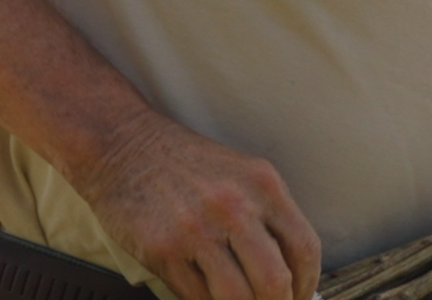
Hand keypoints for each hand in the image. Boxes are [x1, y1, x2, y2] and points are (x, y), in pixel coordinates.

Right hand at [74, 111, 322, 299]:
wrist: (124, 146)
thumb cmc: (185, 164)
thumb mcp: (240, 175)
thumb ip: (268, 217)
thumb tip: (291, 270)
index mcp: (263, 184)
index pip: (304, 248)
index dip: (307, 284)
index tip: (301, 296)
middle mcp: (235, 207)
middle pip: (275, 281)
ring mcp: (197, 230)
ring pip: (237, 298)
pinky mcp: (163, 251)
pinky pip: (197, 297)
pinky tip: (211, 297)